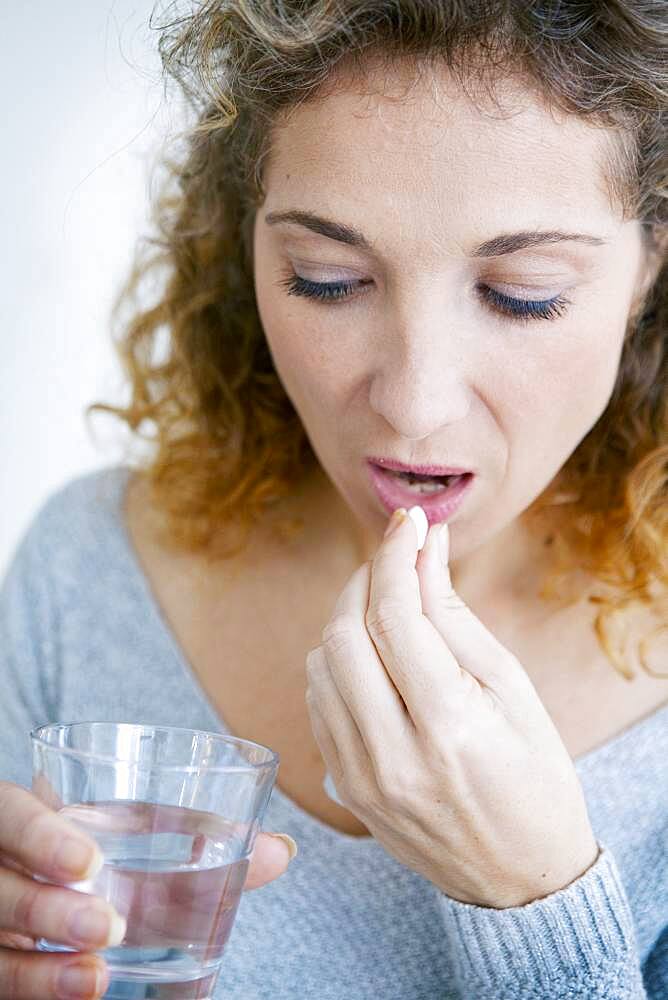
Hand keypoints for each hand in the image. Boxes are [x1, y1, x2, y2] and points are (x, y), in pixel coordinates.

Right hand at [0, 782, 294, 997]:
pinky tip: (82, 993)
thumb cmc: (99, 849)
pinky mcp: (0, 967)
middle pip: (0, 891)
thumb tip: (283, 851)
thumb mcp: (132, 836)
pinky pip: (5, 987)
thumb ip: (198, 839)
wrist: (48, 878)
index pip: (10, 815)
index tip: (90, 861)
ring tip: (97, 977)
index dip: (40, 837)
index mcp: (17, 817)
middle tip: (110, 926)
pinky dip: (41, 994)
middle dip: (50, 911)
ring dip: (44, 971)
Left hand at [305, 509, 598, 908]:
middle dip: (363, 580)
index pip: (395, 616)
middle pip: (343, 635)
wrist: (522, 876)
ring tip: (384, 605)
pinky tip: (369, 653)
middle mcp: (392, 756)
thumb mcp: (511, 688)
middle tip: (392, 558)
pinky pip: (318, 702)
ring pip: (320, 665)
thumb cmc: (534, 776)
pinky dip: (335, 662)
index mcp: (448, 728)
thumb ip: (454, 615)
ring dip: (346, 618)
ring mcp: (359, 778)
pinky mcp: (344, 787)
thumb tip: (423, 549)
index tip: (407, 522)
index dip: (395, 556)